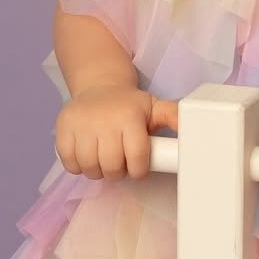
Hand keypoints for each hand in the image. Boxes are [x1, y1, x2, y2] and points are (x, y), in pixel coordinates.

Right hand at [55, 83, 178, 180]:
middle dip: (118, 172)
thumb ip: (174, 117)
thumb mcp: (154, 107)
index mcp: (130, 117)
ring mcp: (81, 124)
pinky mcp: (63, 129)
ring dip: (98, 171)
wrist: (99, 86)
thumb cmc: (129, 105)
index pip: (137, 158)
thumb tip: (194, 127)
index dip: (138, 170)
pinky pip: (69, 163)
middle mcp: (104, 120)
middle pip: (111, 166)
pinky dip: (78, 166)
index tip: (138, 167)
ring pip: (89, 167)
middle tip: (119, 163)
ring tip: (103, 160)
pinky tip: (87, 156)